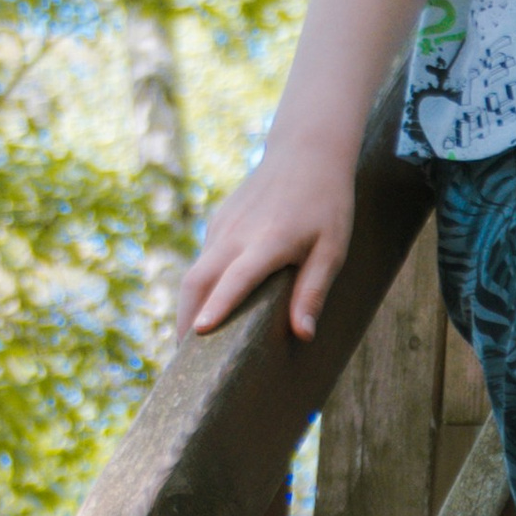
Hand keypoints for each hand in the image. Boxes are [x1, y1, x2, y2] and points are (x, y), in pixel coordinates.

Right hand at [175, 134, 357, 342]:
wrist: (305, 153)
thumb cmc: (327, 205)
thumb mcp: (332, 250)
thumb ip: (313, 292)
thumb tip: (303, 335)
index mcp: (268, 241)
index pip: (235, 279)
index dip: (217, 306)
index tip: (197, 333)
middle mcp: (237, 234)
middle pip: (198, 281)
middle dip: (185, 320)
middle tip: (183, 362)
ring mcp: (223, 227)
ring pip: (195, 273)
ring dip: (187, 307)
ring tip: (188, 346)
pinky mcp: (219, 223)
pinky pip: (204, 260)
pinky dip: (199, 288)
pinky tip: (205, 311)